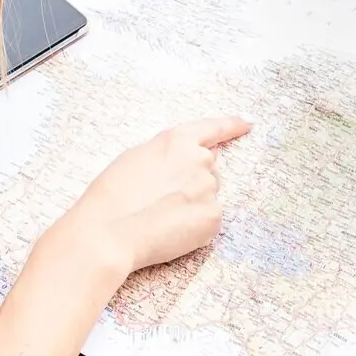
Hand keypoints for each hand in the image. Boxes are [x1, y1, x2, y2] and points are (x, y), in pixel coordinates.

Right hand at [56, 116, 252, 274]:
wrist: (109, 233)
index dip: (231, 126)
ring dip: (193, 203)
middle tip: (162, 199)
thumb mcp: (137, 157)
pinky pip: (209, 219)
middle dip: (193, 181)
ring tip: (160, 216)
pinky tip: (170, 231)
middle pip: (209, 169)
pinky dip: (194, 226)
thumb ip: (168, 153)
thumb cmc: (113, 196)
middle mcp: (199, 160)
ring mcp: (209, 189)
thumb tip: (186, 160)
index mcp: (177, 141)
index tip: (247, 123)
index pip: (213, 128)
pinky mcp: (213, 217)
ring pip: (208, 195)